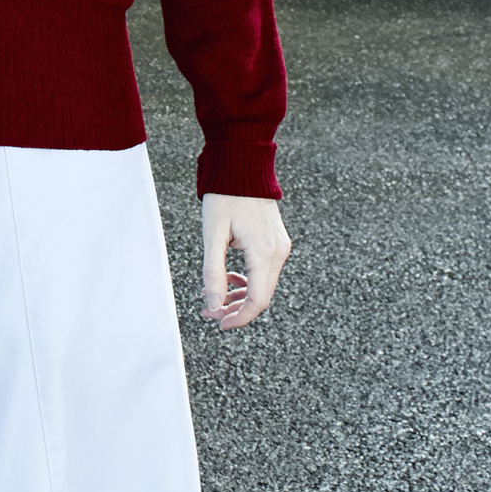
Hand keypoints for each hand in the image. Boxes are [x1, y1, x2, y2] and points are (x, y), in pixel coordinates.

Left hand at [202, 193, 289, 327]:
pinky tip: (229, 279)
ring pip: (263, 284)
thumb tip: (214, 305)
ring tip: (214, 296)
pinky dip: (247, 280)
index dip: (239, 318)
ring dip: (240, 295)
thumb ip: (214, 273)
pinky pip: (265, 271)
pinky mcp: (276, 242)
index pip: (258, 301)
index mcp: (264, 253)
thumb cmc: (225, 197)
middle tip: (209, 311)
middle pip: (262, 296)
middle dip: (235, 309)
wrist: (242, 168)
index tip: (219, 323)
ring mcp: (280, 247)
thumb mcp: (213, 236)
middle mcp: (278, 252)